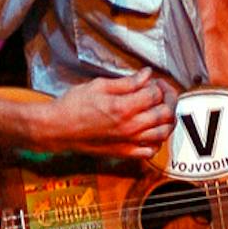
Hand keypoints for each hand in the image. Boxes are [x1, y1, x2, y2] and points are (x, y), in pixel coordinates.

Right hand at [34, 71, 171, 166]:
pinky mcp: (124, 153)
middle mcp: (130, 127)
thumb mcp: (99, 85)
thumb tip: (146, 75)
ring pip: (163, 134)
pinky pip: (150, 151)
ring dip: (167, 120)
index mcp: (124, 107)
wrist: (58, 128)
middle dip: (169, 100)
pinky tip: (152, 131)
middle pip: (164, 114)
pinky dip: (157, 141)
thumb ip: (127, 82)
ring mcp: (129, 142)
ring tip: (161, 110)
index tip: (154, 81)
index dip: (159, 85)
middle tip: (163, 92)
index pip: (155, 95)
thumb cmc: (74, 105)